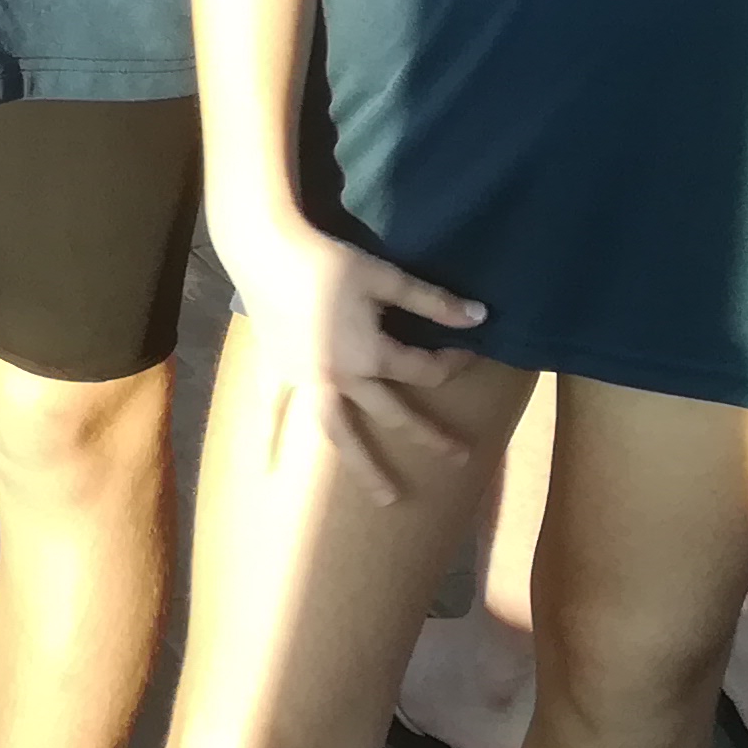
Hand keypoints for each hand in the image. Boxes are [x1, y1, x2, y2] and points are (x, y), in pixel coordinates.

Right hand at [227, 223, 488, 504]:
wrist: (266, 250)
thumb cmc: (327, 262)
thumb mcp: (385, 278)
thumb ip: (432, 302)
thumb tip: (481, 316)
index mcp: (370, 356)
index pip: (424, 369)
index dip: (452, 362)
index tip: (469, 353)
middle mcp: (341, 378)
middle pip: (392, 416)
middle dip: (429, 436)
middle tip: (460, 457)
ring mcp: (305, 380)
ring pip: (338, 431)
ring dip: (363, 467)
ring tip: (386, 497)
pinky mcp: (276, 370)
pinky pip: (272, 409)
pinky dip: (270, 436)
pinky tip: (269, 466)